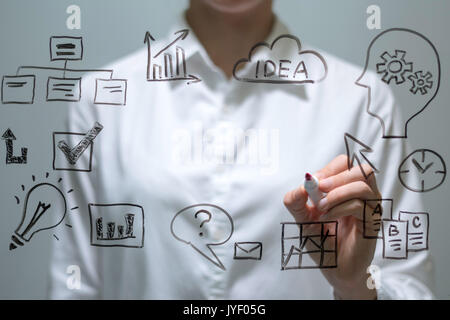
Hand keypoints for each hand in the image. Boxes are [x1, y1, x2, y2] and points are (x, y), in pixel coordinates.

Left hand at [283, 154, 379, 298]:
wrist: (333, 270)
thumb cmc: (322, 243)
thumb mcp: (302, 219)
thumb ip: (296, 201)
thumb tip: (301, 185)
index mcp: (347, 190)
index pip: (346, 164)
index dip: (329, 169)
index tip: (314, 183)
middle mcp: (363, 197)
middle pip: (362, 168)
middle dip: (336, 176)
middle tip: (320, 189)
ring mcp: (370, 210)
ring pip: (363, 184)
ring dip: (338, 192)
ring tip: (322, 207)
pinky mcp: (372, 224)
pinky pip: (360, 205)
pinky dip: (339, 208)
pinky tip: (328, 217)